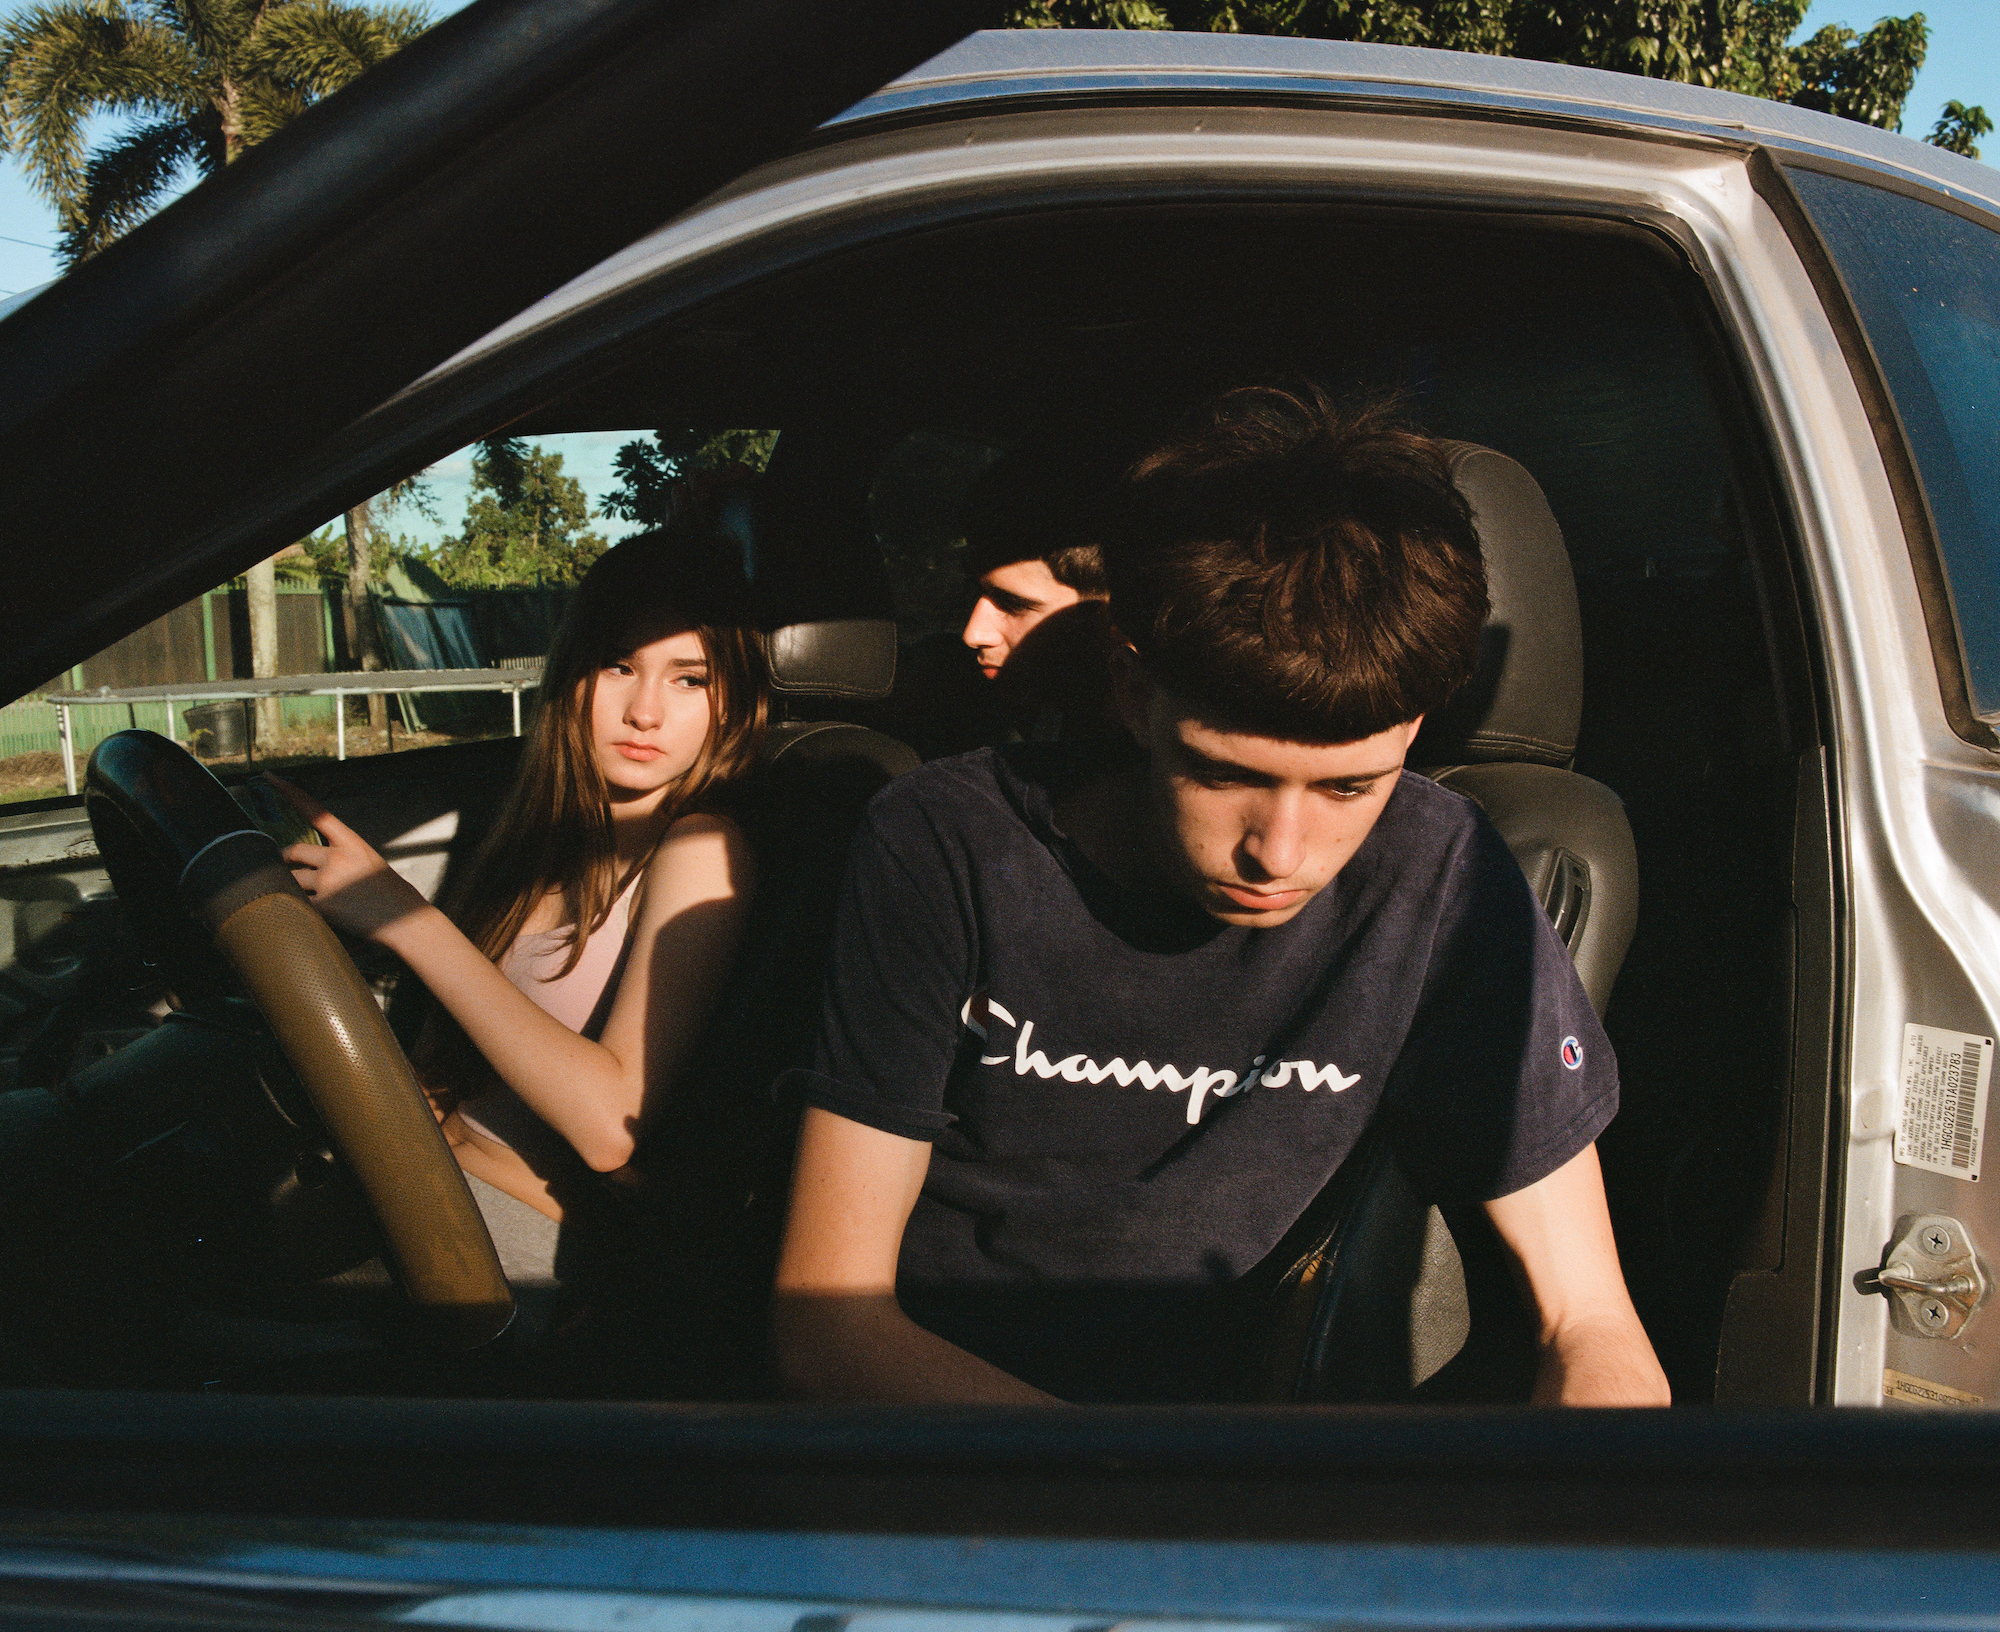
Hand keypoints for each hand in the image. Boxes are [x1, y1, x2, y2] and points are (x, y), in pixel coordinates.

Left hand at [267, 773, 427, 942]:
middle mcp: (337, 857)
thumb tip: (307, 860)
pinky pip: (299, 904)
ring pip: (291, 879)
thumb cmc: (390, 893)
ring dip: (294, 888)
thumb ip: (340, 855)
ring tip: (316, 899)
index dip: (289, 791)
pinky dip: (305, 910)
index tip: (268, 775)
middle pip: (293, 851)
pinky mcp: (324, 906)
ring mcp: (328, 881)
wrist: (407, 921)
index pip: (315, 811)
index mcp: (351, 842)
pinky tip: (324, 916)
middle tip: (286, 868)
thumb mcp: (368, 862)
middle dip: (285, 860)